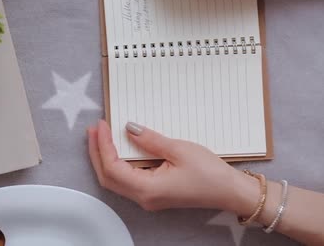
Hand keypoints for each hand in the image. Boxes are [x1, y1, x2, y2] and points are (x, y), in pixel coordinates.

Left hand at [87, 120, 258, 212]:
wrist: (230, 191)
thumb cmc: (210, 174)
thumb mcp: (178, 150)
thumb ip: (150, 140)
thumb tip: (129, 128)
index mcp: (148, 189)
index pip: (113, 167)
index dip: (103, 145)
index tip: (101, 126)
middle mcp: (144, 197)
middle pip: (108, 177)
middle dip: (97, 152)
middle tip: (94, 130)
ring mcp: (149, 197)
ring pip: (116, 179)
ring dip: (105, 157)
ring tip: (101, 136)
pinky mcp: (154, 193)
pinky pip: (128, 179)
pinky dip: (118, 163)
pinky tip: (119, 148)